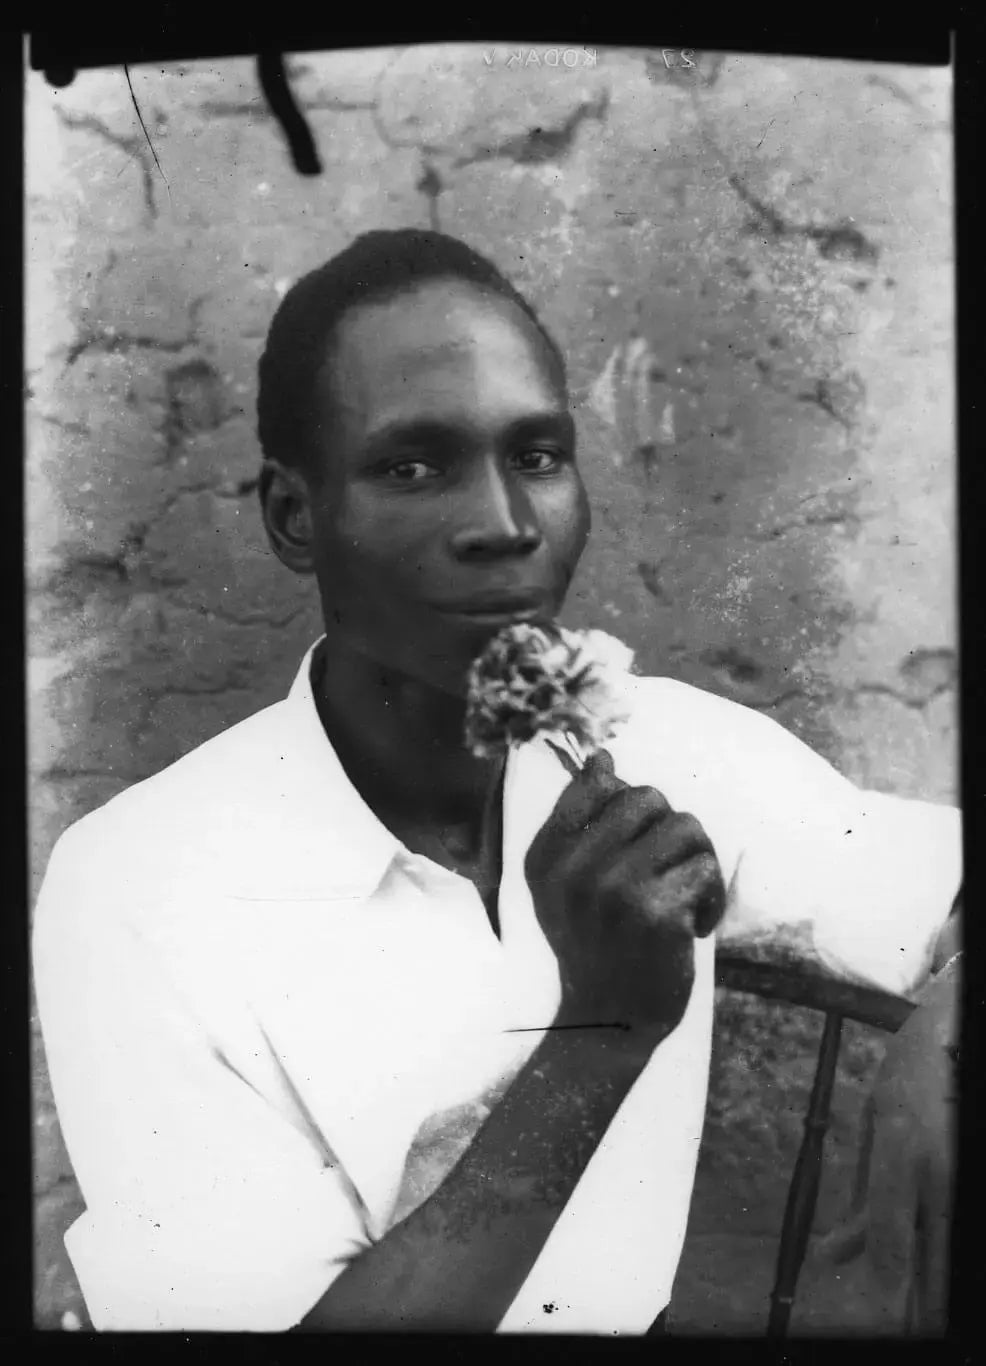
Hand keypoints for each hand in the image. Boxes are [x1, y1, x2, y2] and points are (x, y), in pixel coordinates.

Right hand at [524, 749, 725, 1041]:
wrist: (611, 1023)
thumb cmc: (597, 943)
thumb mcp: (568, 883)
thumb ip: (580, 820)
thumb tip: (603, 757)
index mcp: (546, 856)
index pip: (595, 784)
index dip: (628, 803)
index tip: (634, 844)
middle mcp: (573, 869)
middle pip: (648, 797)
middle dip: (670, 832)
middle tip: (667, 874)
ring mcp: (613, 890)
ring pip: (685, 827)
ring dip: (697, 862)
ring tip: (686, 897)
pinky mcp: (655, 913)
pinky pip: (704, 869)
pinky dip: (711, 898)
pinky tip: (694, 926)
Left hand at [807, 956, 958, 1333]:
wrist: (960, 1027)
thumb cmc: (913, 1068)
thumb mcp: (876, 1121)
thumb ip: (862, 1195)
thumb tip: (832, 1254)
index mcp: (904, 1157)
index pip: (890, 1248)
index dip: (883, 1296)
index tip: (868, 1319)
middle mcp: (941, 1174)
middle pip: (931, 1271)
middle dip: (913, 1312)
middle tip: (898, 1330)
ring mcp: (965, 1177)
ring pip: (950, 1260)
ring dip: (931, 1292)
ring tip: (910, 1316)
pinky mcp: (975, 1176)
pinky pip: (959, 1234)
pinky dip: (945, 1256)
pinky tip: (931, 1267)